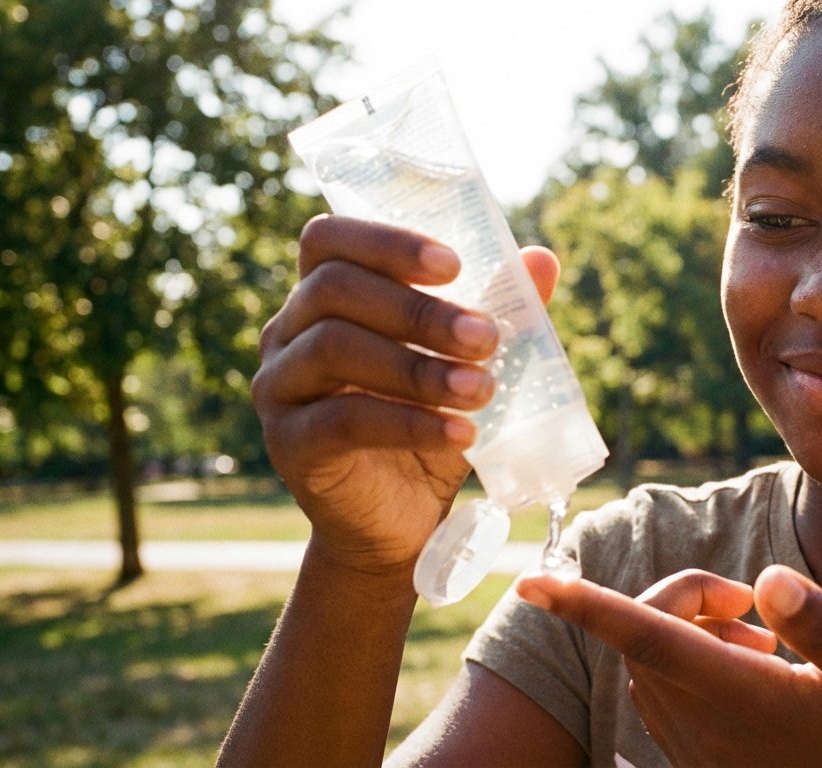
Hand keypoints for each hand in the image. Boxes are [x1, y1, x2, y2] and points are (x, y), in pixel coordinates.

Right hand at [252, 215, 558, 573]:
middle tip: (486, 337)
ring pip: (334, 348)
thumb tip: (542, 259)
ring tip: (481, 390)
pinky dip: (409, 422)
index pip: (329, 239)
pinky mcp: (288, 444)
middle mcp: (288, 333)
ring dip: (418, 367)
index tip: (453, 264)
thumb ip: (496, 311)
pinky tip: (461, 434)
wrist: (399, 524)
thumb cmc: (429, 428)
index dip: (387, 241)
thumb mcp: (466, 368)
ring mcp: (279, 387)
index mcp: (323, 298)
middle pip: (335, 288)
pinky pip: (344, 420)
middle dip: (419, 310)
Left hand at [516, 565, 821, 766]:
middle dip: (678, 595)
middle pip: (644, 635)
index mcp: (748, 699)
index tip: (530, 582)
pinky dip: (684, 660)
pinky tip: (751, 668)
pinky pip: (660, 694)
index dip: (585, 606)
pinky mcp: (697, 760)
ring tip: (764, 641)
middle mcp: (707, 726)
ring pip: (646, 663)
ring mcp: (697, 748)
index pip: (648, 639)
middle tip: (750, 604)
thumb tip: (768, 578)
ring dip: (682, 628)